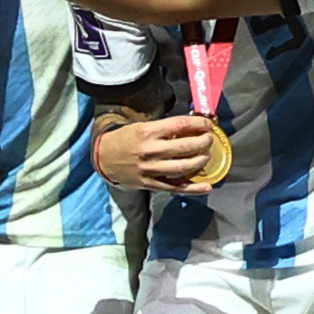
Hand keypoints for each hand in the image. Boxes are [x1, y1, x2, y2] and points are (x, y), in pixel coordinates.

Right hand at [93, 114, 220, 191]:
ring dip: (201, 161)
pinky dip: (194, 188)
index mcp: (148, 132)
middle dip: (204, 142)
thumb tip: (191, 129)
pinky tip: (207, 186)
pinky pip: (176, 187)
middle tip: (209, 140)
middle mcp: (151, 150)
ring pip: (184, 167)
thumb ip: (164, 129)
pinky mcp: (151, 184)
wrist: (104, 158)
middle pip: (186, 146)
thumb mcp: (142, 126)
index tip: (208, 124)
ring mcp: (151, 169)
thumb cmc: (125, 139)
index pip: (180, 125)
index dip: (199, 124)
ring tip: (206, 156)